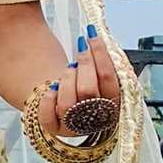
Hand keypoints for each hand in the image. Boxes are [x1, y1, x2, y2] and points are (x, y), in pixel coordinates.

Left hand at [37, 25, 121, 141]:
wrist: (64, 97)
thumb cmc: (83, 81)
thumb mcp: (97, 70)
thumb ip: (100, 57)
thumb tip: (94, 32)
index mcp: (114, 103)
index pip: (110, 78)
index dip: (100, 54)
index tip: (91, 34)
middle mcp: (97, 119)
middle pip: (89, 91)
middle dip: (83, 64)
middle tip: (80, 48)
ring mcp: (75, 126)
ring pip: (68, 103)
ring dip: (67, 79)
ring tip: (68, 69)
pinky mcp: (55, 129)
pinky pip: (48, 117)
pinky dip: (48, 99)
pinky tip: (52, 87)